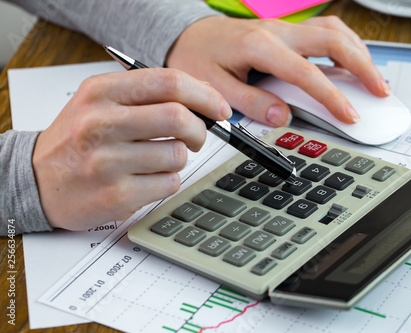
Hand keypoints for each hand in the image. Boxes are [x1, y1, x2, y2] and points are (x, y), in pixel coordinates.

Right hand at [32, 68, 231, 230]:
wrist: (36, 180)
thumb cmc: (77, 140)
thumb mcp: (102, 102)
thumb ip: (149, 93)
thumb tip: (205, 94)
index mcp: (101, 92)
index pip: (168, 82)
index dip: (204, 94)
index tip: (219, 108)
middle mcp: (100, 123)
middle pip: (179, 118)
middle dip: (199, 130)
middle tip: (196, 137)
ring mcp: (107, 162)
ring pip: (177, 155)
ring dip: (178, 158)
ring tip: (156, 159)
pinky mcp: (116, 195)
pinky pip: (169, 184)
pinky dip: (167, 181)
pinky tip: (146, 179)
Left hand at [166, 16, 390, 126]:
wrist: (189, 36)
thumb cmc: (198, 59)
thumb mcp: (214, 88)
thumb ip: (249, 103)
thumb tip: (283, 117)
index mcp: (259, 46)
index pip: (305, 72)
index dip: (331, 96)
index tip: (350, 115)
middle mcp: (277, 31)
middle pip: (332, 40)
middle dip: (362, 66)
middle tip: (380, 92)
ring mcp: (284, 28)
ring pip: (333, 30)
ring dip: (359, 52)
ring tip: (374, 78)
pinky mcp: (287, 31)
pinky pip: (324, 30)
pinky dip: (345, 45)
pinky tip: (352, 60)